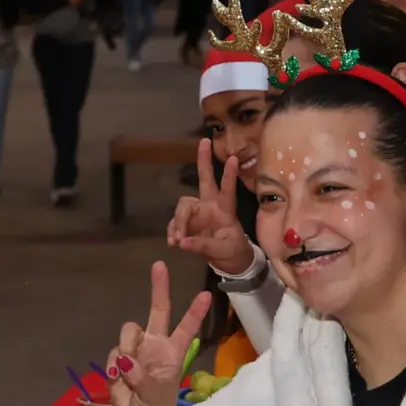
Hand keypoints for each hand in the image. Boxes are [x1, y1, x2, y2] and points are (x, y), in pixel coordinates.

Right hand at [104, 262, 210, 405]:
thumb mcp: (155, 394)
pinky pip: (115, 351)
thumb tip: (125, 360)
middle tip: (159, 265)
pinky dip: (113, 364)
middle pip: (158, 311)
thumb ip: (141, 376)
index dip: (195, 312)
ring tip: (126, 373)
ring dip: (125, 347)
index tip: (207, 294)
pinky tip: (116, 378)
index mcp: (174, 352)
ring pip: (129, 331)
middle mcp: (156, 345)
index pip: (187, 327)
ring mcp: (137, 350)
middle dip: (159, 288)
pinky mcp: (119, 358)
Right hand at [166, 139, 258, 275]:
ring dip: (178, 222)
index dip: (229, 176)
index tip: (233, 159)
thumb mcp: (222, 251)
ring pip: (183, 206)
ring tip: (178, 241)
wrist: (230, 263)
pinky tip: (174, 243)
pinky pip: (175, 222)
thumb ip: (203, 246)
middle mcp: (211, 206)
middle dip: (203, 161)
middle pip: (205, 180)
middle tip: (204, 141)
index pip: (228, 191)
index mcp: (225, 211)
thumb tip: (181, 242)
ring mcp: (198, 213)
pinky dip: (172, 231)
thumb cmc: (233, 252)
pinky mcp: (188, 222)